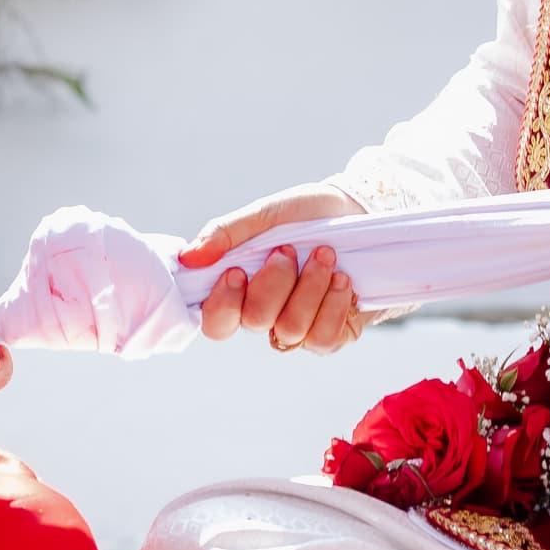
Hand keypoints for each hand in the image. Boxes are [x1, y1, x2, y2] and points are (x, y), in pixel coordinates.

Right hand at [186, 183, 366, 351]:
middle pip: (255, 322)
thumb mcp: (264, 214)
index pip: (216, 322)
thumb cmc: (306, 214)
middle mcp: (267, 315)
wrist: (361, 211)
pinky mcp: (333, 334)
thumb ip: (225, 234)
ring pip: (291, 329)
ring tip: (325, 254)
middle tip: (288, 250)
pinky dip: (333, 305)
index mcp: (242, 290)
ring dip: (309, 288)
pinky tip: (342, 280)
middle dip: (273, 283)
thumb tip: (188, 258)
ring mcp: (300, 327)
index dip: (222, 305)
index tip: (237, 271)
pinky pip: (323, 338)